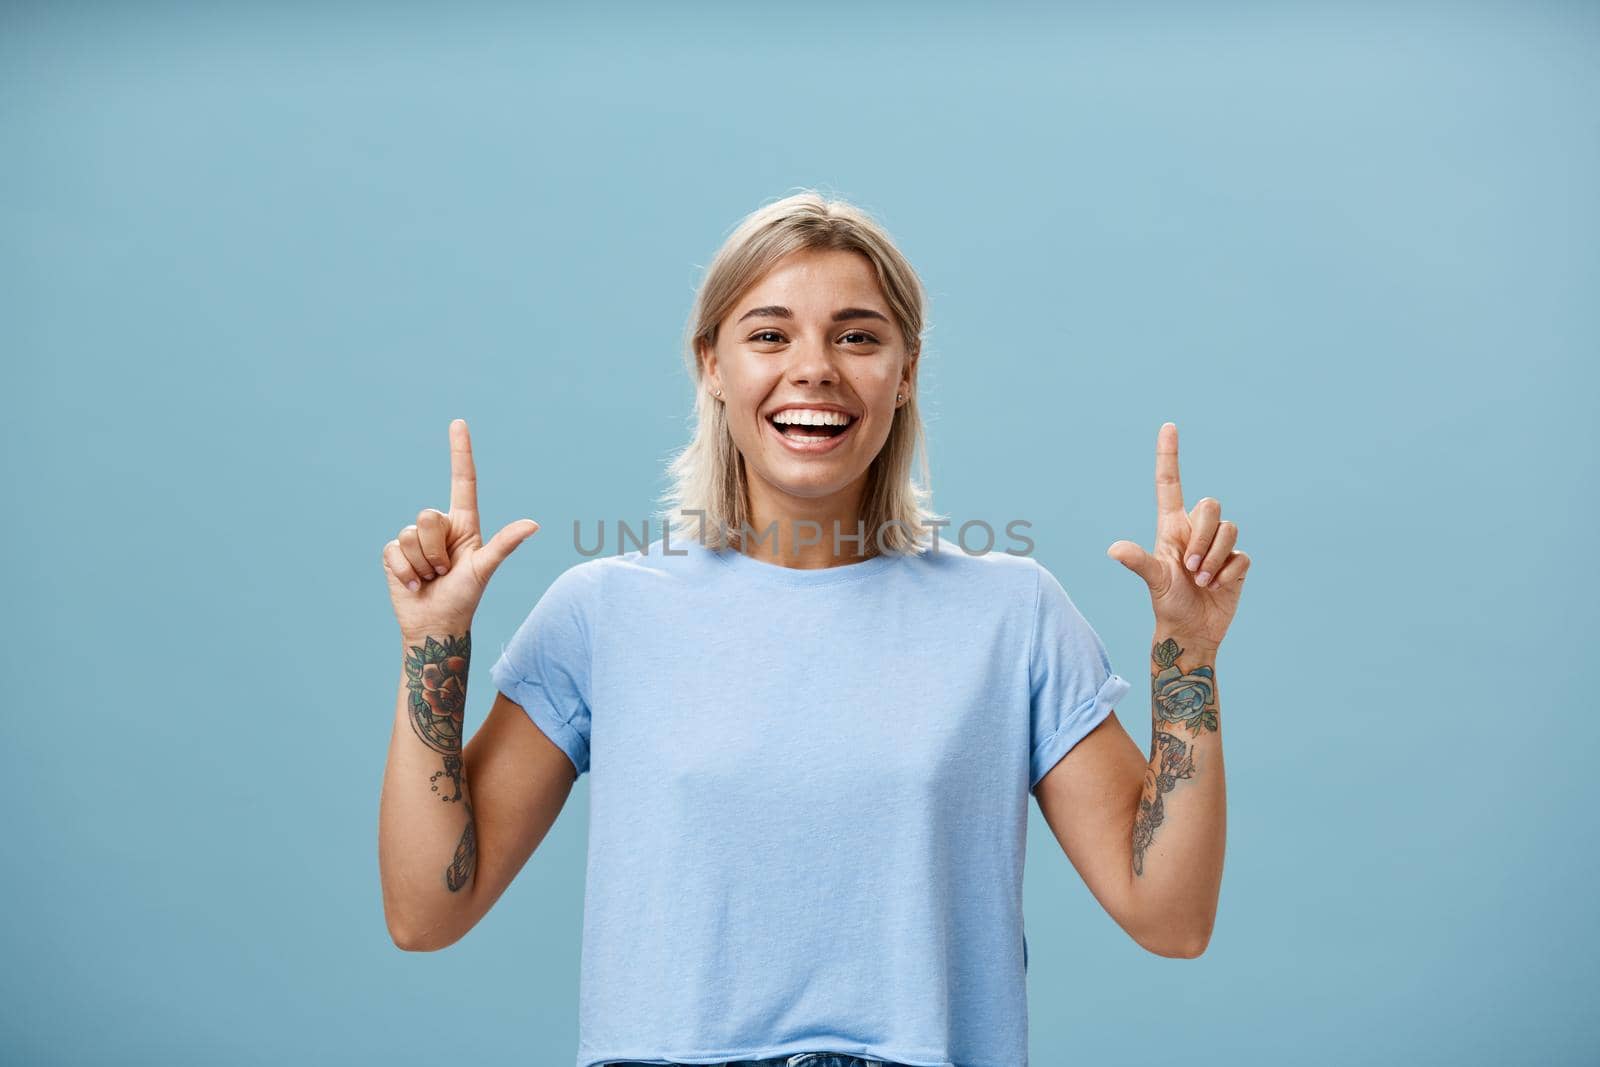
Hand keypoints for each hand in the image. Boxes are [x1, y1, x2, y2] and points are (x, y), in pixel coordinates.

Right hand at [382, 418, 539, 640]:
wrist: (435, 625)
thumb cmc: (464, 598)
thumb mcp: (484, 569)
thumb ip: (504, 544)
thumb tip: (534, 524)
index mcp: (464, 524)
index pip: (462, 480)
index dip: (460, 451)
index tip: (458, 422)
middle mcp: (439, 528)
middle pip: (428, 516)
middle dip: (436, 548)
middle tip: (444, 570)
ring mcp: (415, 540)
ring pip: (410, 534)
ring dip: (421, 563)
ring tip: (431, 577)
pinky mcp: (394, 554)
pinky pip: (393, 550)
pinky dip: (405, 571)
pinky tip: (414, 584)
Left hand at [1106, 422, 1249, 648]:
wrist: (1192, 631)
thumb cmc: (1168, 604)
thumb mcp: (1154, 581)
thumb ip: (1139, 562)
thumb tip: (1113, 549)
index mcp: (1171, 527)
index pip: (1170, 483)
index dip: (1169, 455)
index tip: (1169, 426)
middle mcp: (1196, 531)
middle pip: (1211, 506)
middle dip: (1203, 536)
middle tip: (1190, 567)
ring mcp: (1218, 546)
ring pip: (1229, 529)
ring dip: (1214, 558)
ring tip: (1201, 580)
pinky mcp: (1236, 562)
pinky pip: (1241, 555)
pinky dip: (1229, 572)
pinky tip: (1217, 586)